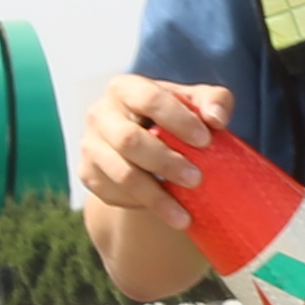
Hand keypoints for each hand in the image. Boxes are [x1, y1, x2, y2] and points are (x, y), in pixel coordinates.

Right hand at [79, 73, 231, 211]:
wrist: (141, 145)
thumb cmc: (173, 117)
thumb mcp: (196, 103)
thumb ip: (214, 101)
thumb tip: (216, 118)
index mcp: (125, 88)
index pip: (149, 99)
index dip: (178, 119)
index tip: (205, 140)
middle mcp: (100, 114)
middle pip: (129, 140)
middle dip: (165, 162)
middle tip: (197, 180)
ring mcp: (90, 145)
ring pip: (121, 174)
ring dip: (155, 196)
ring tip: (184, 216)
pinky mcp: (88, 174)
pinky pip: (113, 194)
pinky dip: (141, 205)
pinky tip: (165, 211)